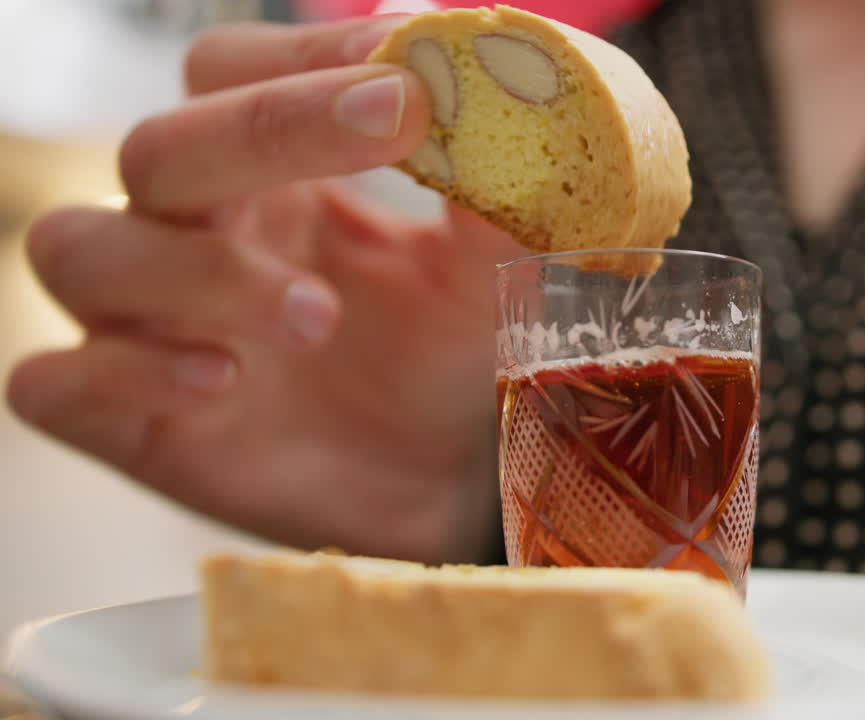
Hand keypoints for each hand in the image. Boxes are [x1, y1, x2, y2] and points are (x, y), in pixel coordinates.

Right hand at [5, 17, 525, 561]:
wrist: (451, 486)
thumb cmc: (456, 359)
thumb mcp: (488, 269)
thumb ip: (492, 188)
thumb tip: (507, 91)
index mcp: (274, 180)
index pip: (232, 73)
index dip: (301, 56)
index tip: (401, 62)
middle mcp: (196, 236)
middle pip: (161, 145)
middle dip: (267, 128)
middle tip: (388, 122)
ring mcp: (151, 329)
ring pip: (85, 249)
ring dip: (199, 268)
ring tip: (319, 315)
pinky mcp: (133, 425)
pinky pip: (58, 382)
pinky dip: (126, 371)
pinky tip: (222, 380)